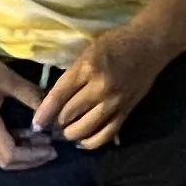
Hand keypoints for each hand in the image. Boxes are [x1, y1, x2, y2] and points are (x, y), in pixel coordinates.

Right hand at [0, 42, 54, 170]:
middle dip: (30, 159)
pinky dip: (12, 142)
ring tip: (43, 140)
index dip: (34, 156)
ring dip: (22, 151)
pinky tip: (26, 131)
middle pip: (5, 161)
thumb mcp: (6, 79)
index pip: (11, 156)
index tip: (53, 149)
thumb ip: (30, 95)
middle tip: (51, 149)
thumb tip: (52, 110)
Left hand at [37, 18, 178, 149]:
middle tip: (52, 123)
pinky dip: (91, 142)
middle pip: (70, 114)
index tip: (36, 124)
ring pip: (86, 128)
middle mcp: (100, 87)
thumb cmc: (115, 43)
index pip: (59, 95)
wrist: (148, 45)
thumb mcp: (88, 51)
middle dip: (57, 122)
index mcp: (87, 68)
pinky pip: (106, 135)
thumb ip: (73, 74)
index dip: (45, 112)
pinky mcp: (126, 112)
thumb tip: (54, 99)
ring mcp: (114, 102)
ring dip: (72, 133)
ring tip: (66, 131)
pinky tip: (83, 141)